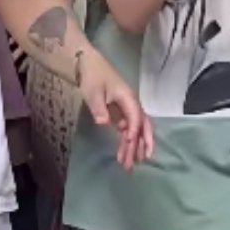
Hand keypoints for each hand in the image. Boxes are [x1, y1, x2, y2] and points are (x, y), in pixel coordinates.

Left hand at [77, 50, 153, 170]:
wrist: (87, 64)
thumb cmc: (92, 76)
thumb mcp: (93, 91)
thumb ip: (99, 108)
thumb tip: (104, 123)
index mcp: (128, 98)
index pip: (136, 117)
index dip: (134, 131)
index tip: (129, 143)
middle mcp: (132, 105)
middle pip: (142, 126)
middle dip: (142, 144)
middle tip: (139, 161)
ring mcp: (127, 110)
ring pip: (135, 131)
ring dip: (133, 147)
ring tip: (129, 165)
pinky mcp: (120, 114)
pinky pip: (127, 131)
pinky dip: (126, 142)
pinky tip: (123, 154)